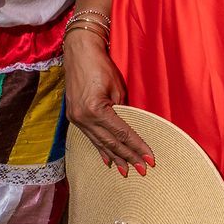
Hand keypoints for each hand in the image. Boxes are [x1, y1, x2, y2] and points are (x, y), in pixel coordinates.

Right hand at [63, 32, 155, 175]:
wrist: (78, 53)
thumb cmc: (100, 66)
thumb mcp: (117, 88)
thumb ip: (122, 110)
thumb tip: (128, 129)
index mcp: (95, 110)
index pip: (122, 133)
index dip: (137, 147)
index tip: (149, 158)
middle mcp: (83, 118)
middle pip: (111, 143)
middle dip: (128, 157)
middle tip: (143, 170)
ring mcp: (76, 119)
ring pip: (100, 143)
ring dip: (115, 158)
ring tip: (127, 171)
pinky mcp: (74, 117)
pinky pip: (90, 138)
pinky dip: (100, 149)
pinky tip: (107, 161)